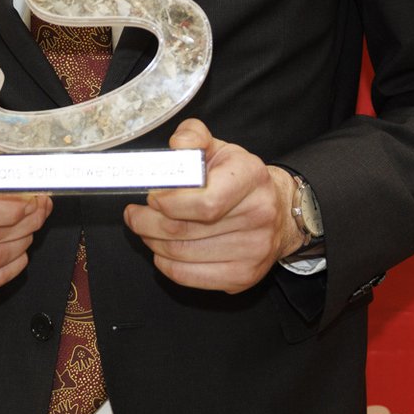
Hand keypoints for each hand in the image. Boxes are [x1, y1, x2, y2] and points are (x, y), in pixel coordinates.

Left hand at [123, 118, 302, 292]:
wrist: (279, 211)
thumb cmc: (240, 179)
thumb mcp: (220, 148)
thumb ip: (193, 137)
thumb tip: (177, 146)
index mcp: (251, 177)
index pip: (205, 201)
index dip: (169, 203)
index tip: (151, 197)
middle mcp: (258, 215)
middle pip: (184, 230)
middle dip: (147, 223)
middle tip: (134, 214)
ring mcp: (253, 250)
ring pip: (181, 254)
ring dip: (152, 242)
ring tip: (145, 229)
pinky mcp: (243, 276)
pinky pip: (188, 276)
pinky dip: (165, 263)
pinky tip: (163, 249)